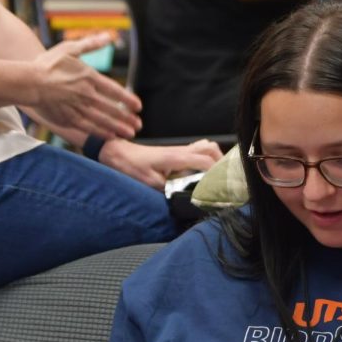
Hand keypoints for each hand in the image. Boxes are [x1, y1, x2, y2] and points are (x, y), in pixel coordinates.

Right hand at [29, 34, 142, 140]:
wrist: (27, 82)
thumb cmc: (48, 64)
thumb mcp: (70, 49)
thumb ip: (90, 44)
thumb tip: (108, 37)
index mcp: (89, 77)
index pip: (114, 90)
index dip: (128, 99)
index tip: (138, 106)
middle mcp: (86, 94)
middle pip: (111, 108)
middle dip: (126, 118)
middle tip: (139, 125)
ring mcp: (76, 108)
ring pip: (102, 120)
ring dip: (117, 127)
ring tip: (130, 133)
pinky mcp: (67, 118)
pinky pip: (87, 127)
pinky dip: (100, 132)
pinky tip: (109, 136)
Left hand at [99, 138, 223, 189]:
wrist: (119, 154)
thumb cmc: (132, 167)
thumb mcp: (150, 183)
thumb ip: (170, 189)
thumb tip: (186, 196)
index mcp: (177, 157)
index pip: (205, 161)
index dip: (217, 172)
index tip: (222, 184)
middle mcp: (181, 150)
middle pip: (211, 149)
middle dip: (221, 162)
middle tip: (222, 178)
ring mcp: (179, 149)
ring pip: (206, 145)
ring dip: (214, 157)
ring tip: (216, 174)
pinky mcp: (176, 151)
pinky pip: (198, 148)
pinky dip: (206, 156)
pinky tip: (202, 169)